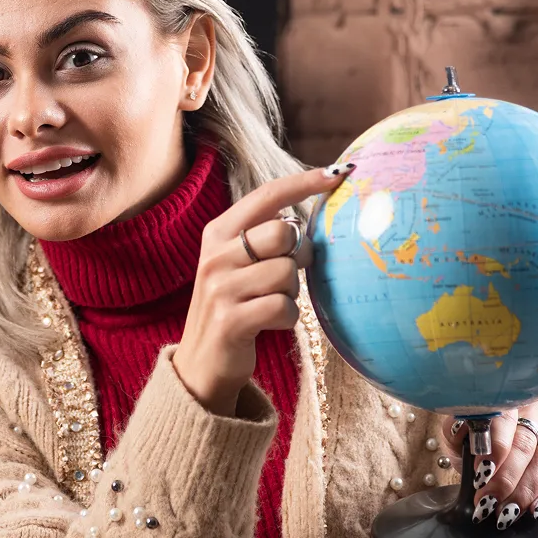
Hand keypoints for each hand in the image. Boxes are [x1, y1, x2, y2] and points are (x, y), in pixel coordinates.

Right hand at [172, 163, 353, 415]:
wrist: (199, 364)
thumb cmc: (233, 307)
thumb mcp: (238, 264)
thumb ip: (264, 238)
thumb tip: (309, 221)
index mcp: (217, 233)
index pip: (266, 196)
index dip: (303, 182)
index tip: (338, 173)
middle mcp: (215, 255)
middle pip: (283, 233)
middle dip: (296, 256)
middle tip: (285, 275)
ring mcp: (220, 287)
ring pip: (287, 273)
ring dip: (290, 293)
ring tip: (269, 303)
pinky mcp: (230, 320)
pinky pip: (284, 308)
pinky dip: (287, 318)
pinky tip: (269, 324)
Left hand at [442, 397, 537, 529]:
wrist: (527, 438)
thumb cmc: (489, 435)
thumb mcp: (468, 429)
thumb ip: (459, 429)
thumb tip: (462, 432)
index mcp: (510, 394)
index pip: (502, 420)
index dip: (492, 449)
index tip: (480, 475)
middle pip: (525, 444)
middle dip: (505, 479)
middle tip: (488, 501)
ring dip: (525, 491)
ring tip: (506, 512)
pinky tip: (536, 510)